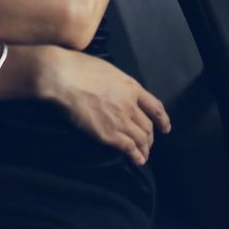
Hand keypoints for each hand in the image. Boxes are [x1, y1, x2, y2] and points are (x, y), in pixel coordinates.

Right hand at [43, 47, 170, 166]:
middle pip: (148, 126)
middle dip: (150, 137)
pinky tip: (137, 161)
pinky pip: (129, 148)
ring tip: (143, 155)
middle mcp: (130, 105)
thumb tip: (114, 89)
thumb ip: (116, 83)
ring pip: (141, 139)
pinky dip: (136, 156)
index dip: (163, 119)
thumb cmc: (78, 67)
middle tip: (148, 144)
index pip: (155, 106)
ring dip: (144, 149)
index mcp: (131, 87)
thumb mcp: (106, 69)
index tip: (165, 127)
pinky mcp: (108, 134)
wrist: (63, 77)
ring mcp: (120, 120)